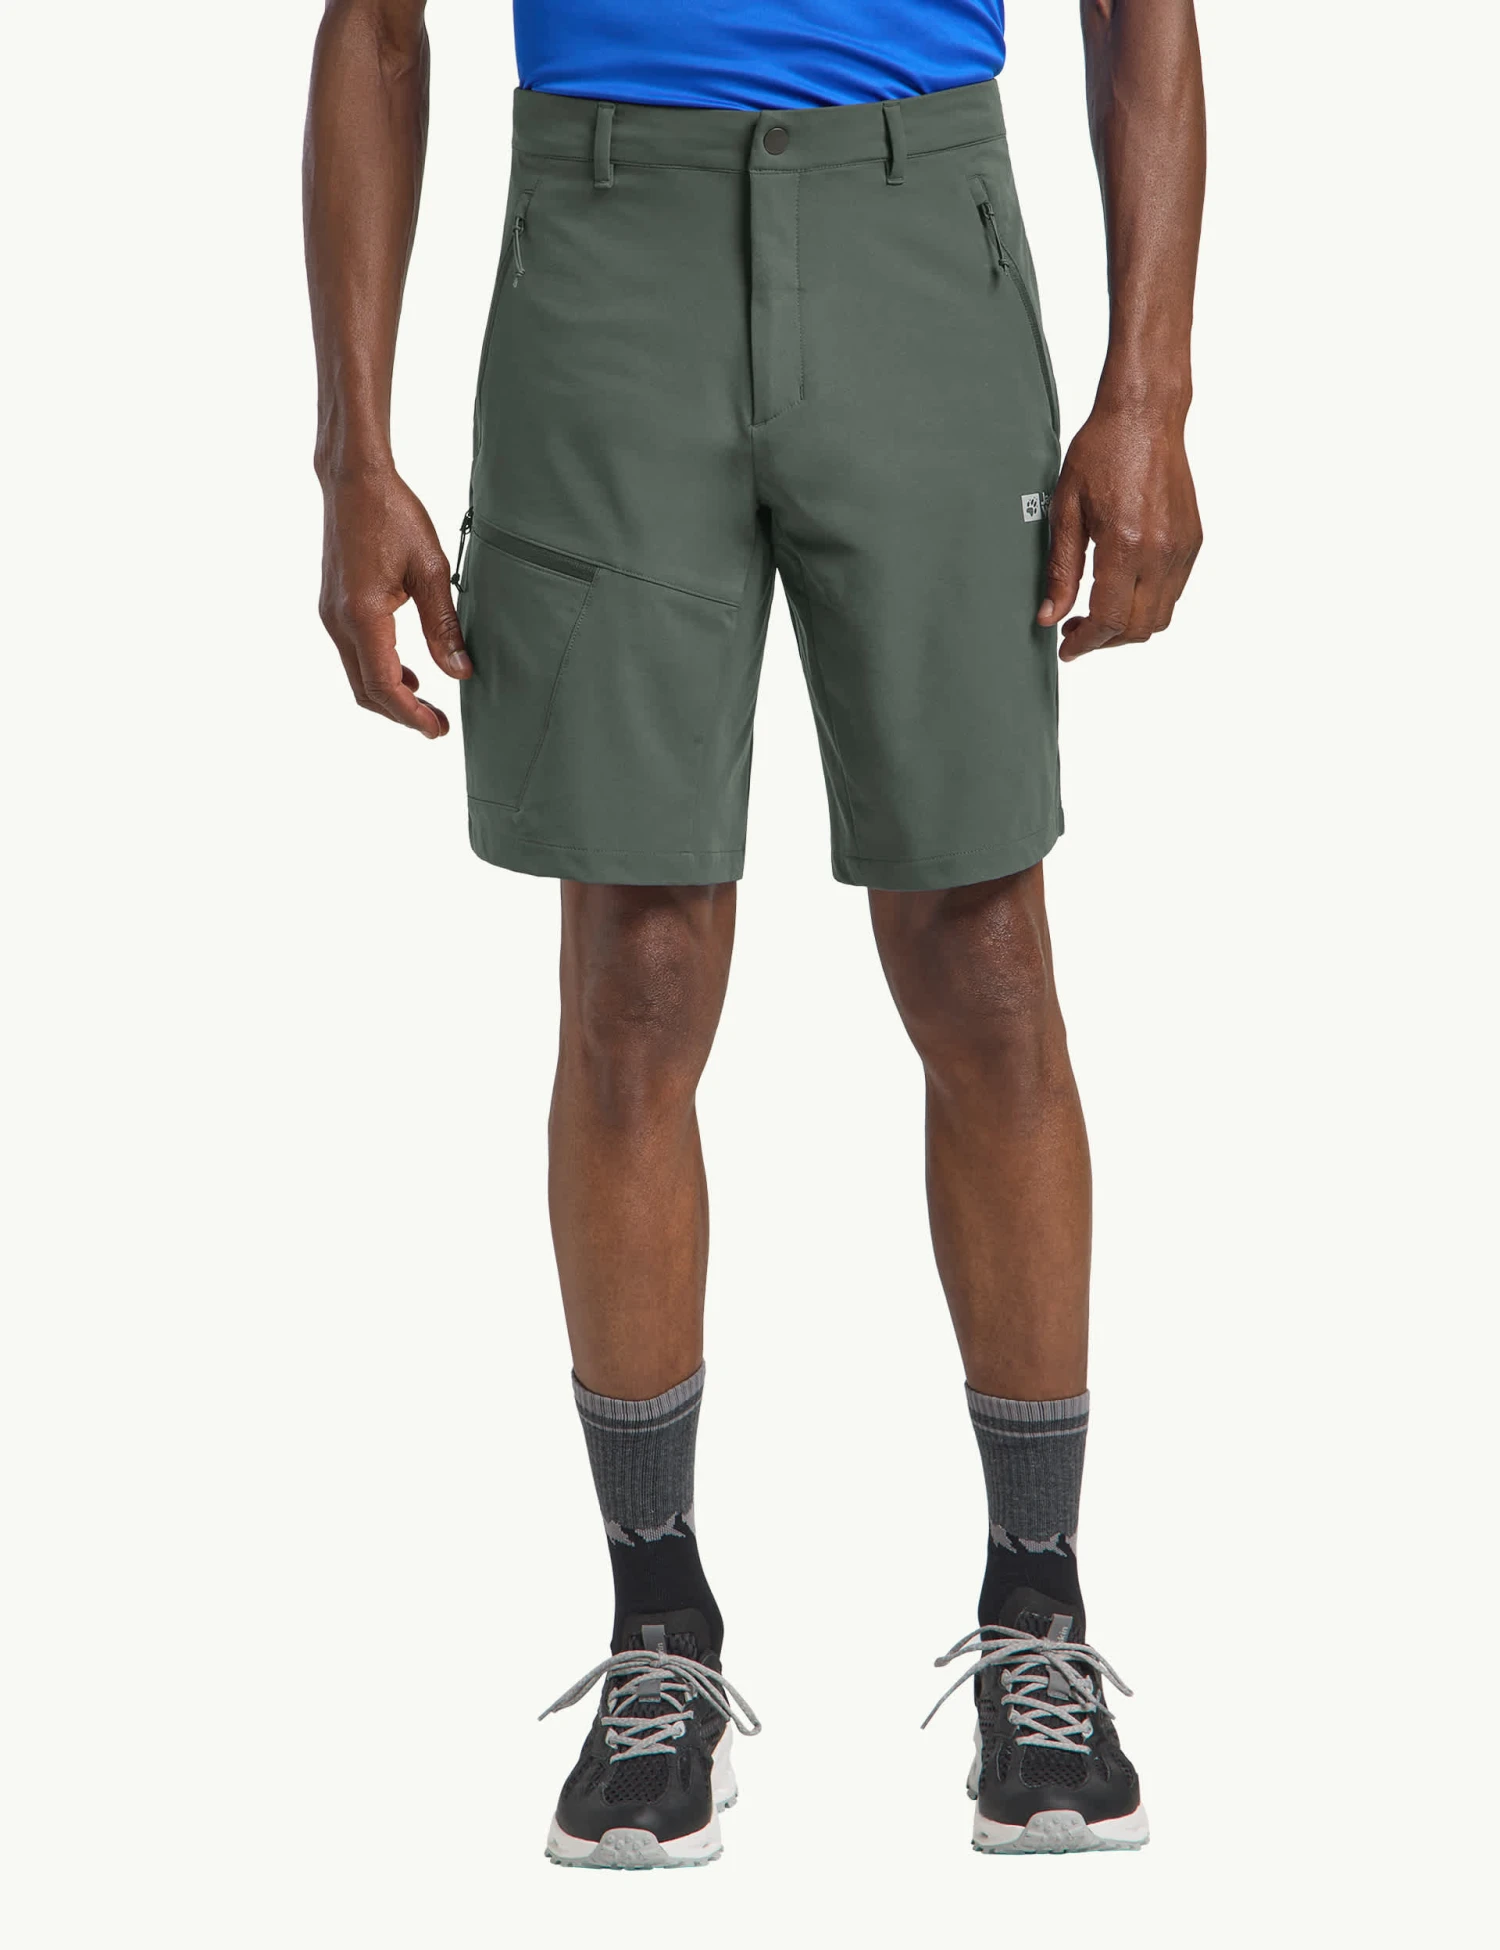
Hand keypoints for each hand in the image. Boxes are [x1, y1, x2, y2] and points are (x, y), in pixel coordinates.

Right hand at [318, 468, 470, 735]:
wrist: (354, 481)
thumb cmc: (393, 514)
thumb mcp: (431, 570)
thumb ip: (443, 626)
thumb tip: (459, 673)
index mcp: (362, 615)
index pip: (384, 685)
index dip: (412, 715)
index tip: (439, 729)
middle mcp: (338, 621)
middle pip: (365, 690)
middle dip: (401, 714)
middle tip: (438, 726)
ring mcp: (331, 615)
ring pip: (357, 675)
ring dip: (390, 695)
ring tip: (427, 704)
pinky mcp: (333, 606)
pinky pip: (353, 654)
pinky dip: (379, 672)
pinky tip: (408, 673)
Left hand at [1038, 396, 1202, 661]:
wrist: (1145, 416)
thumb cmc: (1101, 452)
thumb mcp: (1065, 510)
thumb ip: (1060, 569)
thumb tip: (1050, 616)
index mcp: (1125, 544)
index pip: (1109, 620)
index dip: (1085, 644)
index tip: (1067, 649)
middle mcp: (1160, 551)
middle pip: (1138, 628)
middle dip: (1105, 641)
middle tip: (1076, 631)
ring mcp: (1182, 548)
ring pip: (1161, 617)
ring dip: (1128, 626)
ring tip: (1097, 612)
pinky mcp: (1193, 541)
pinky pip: (1174, 593)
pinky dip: (1147, 604)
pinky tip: (1122, 588)